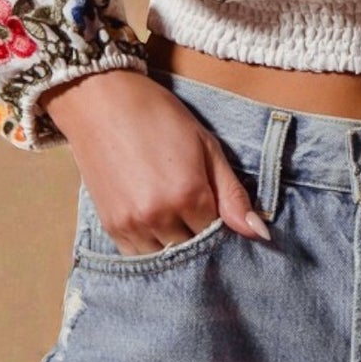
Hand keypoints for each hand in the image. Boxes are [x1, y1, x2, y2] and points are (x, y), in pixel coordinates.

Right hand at [39, 68, 270, 253]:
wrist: (100, 102)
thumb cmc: (157, 116)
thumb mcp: (205, 145)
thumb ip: (232, 193)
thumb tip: (259, 233)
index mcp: (189, 194)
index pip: (219, 234)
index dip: (224, 225)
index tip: (220, 211)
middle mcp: (160, 216)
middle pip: (194, 250)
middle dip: (201, 238)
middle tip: (200, 214)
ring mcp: (132, 225)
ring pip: (166, 259)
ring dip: (177, 246)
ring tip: (178, 219)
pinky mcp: (110, 227)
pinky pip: (139, 257)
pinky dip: (153, 248)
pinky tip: (158, 226)